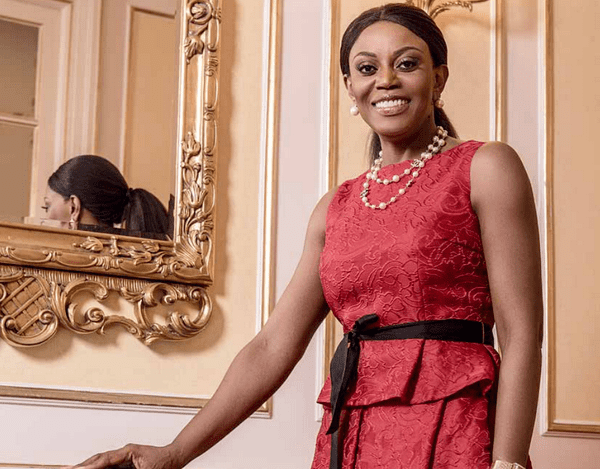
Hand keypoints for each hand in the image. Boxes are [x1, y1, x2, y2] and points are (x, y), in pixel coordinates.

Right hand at [64, 443, 182, 468]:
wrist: (176, 457)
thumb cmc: (165, 463)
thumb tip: (110, 467)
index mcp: (128, 451)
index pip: (104, 459)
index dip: (89, 466)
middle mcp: (123, 453)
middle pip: (97, 459)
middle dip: (80, 466)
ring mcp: (123, 457)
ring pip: (99, 462)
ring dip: (85, 467)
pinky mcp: (124, 463)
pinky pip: (106, 466)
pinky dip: (95, 468)